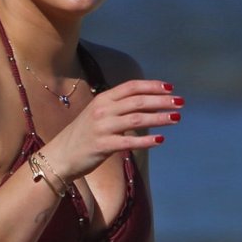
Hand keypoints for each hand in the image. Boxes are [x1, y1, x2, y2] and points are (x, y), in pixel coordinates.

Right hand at [44, 80, 181, 179]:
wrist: (60, 156)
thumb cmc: (84, 135)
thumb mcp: (99, 114)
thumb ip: (119, 107)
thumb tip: (146, 102)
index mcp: (103, 99)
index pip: (131, 87)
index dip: (152, 86)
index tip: (170, 88)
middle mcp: (102, 110)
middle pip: (138, 101)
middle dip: (161, 101)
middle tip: (181, 102)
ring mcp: (102, 128)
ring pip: (136, 119)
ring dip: (159, 118)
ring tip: (177, 118)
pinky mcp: (102, 146)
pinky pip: (128, 141)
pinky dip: (146, 140)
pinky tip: (160, 140)